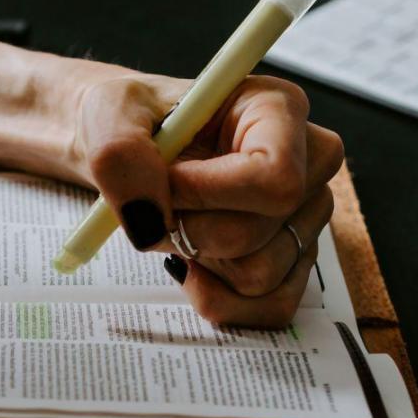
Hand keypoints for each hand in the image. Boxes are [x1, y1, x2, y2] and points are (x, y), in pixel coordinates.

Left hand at [72, 74, 343, 326]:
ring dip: (198, 261)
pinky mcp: (293, 260)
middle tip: (158, 204)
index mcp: (276, 110)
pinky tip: (190, 270)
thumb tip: (147, 214)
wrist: (131, 153)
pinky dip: (218, 300)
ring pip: (258, 275)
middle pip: (256, 232)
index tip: (165, 186)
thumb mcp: (110, 116)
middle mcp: (307, 163)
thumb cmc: (133, 123)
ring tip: (176, 225)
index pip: (274, 177)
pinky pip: (271, 308)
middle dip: (187, 231)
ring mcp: (305, 216)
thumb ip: (119, 156)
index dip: (208, 196)